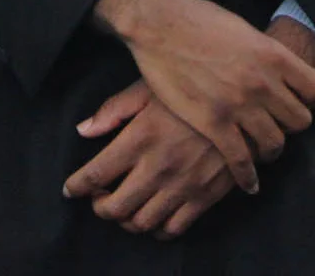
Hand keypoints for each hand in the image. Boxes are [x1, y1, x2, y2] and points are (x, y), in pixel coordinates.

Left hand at [64, 80, 233, 239]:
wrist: (244, 98)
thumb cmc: (192, 86)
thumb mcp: (149, 86)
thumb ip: (113, 110)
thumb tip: (83, 130)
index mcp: (140, 137)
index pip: (95, 174)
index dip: (76, 186)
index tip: (70, 188)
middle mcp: (158, 166)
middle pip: (115, 207)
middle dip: (100, 207)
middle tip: (99, 197)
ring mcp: (183, 185)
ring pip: (141, 223)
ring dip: (126, 220)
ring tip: (125, 206)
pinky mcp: (205, 196)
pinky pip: (174, 228)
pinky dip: (157, 229)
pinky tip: (154, 213)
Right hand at [91, 0, 314, 194]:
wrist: (159, 24)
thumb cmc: (198, 19)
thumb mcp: (244, 29)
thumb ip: (263, 53)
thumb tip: (273, 66)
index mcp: (274, 55)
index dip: (309, 100)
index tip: (297, 103)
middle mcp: (263, 82)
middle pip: (300, 121)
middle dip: (289, 124)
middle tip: (276, 125)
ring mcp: (239, 104)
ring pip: (275, 143)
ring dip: (270, 150)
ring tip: (261, 151)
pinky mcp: (213, 122)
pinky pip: (242, 160)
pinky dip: (247, 176)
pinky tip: (248, 183)